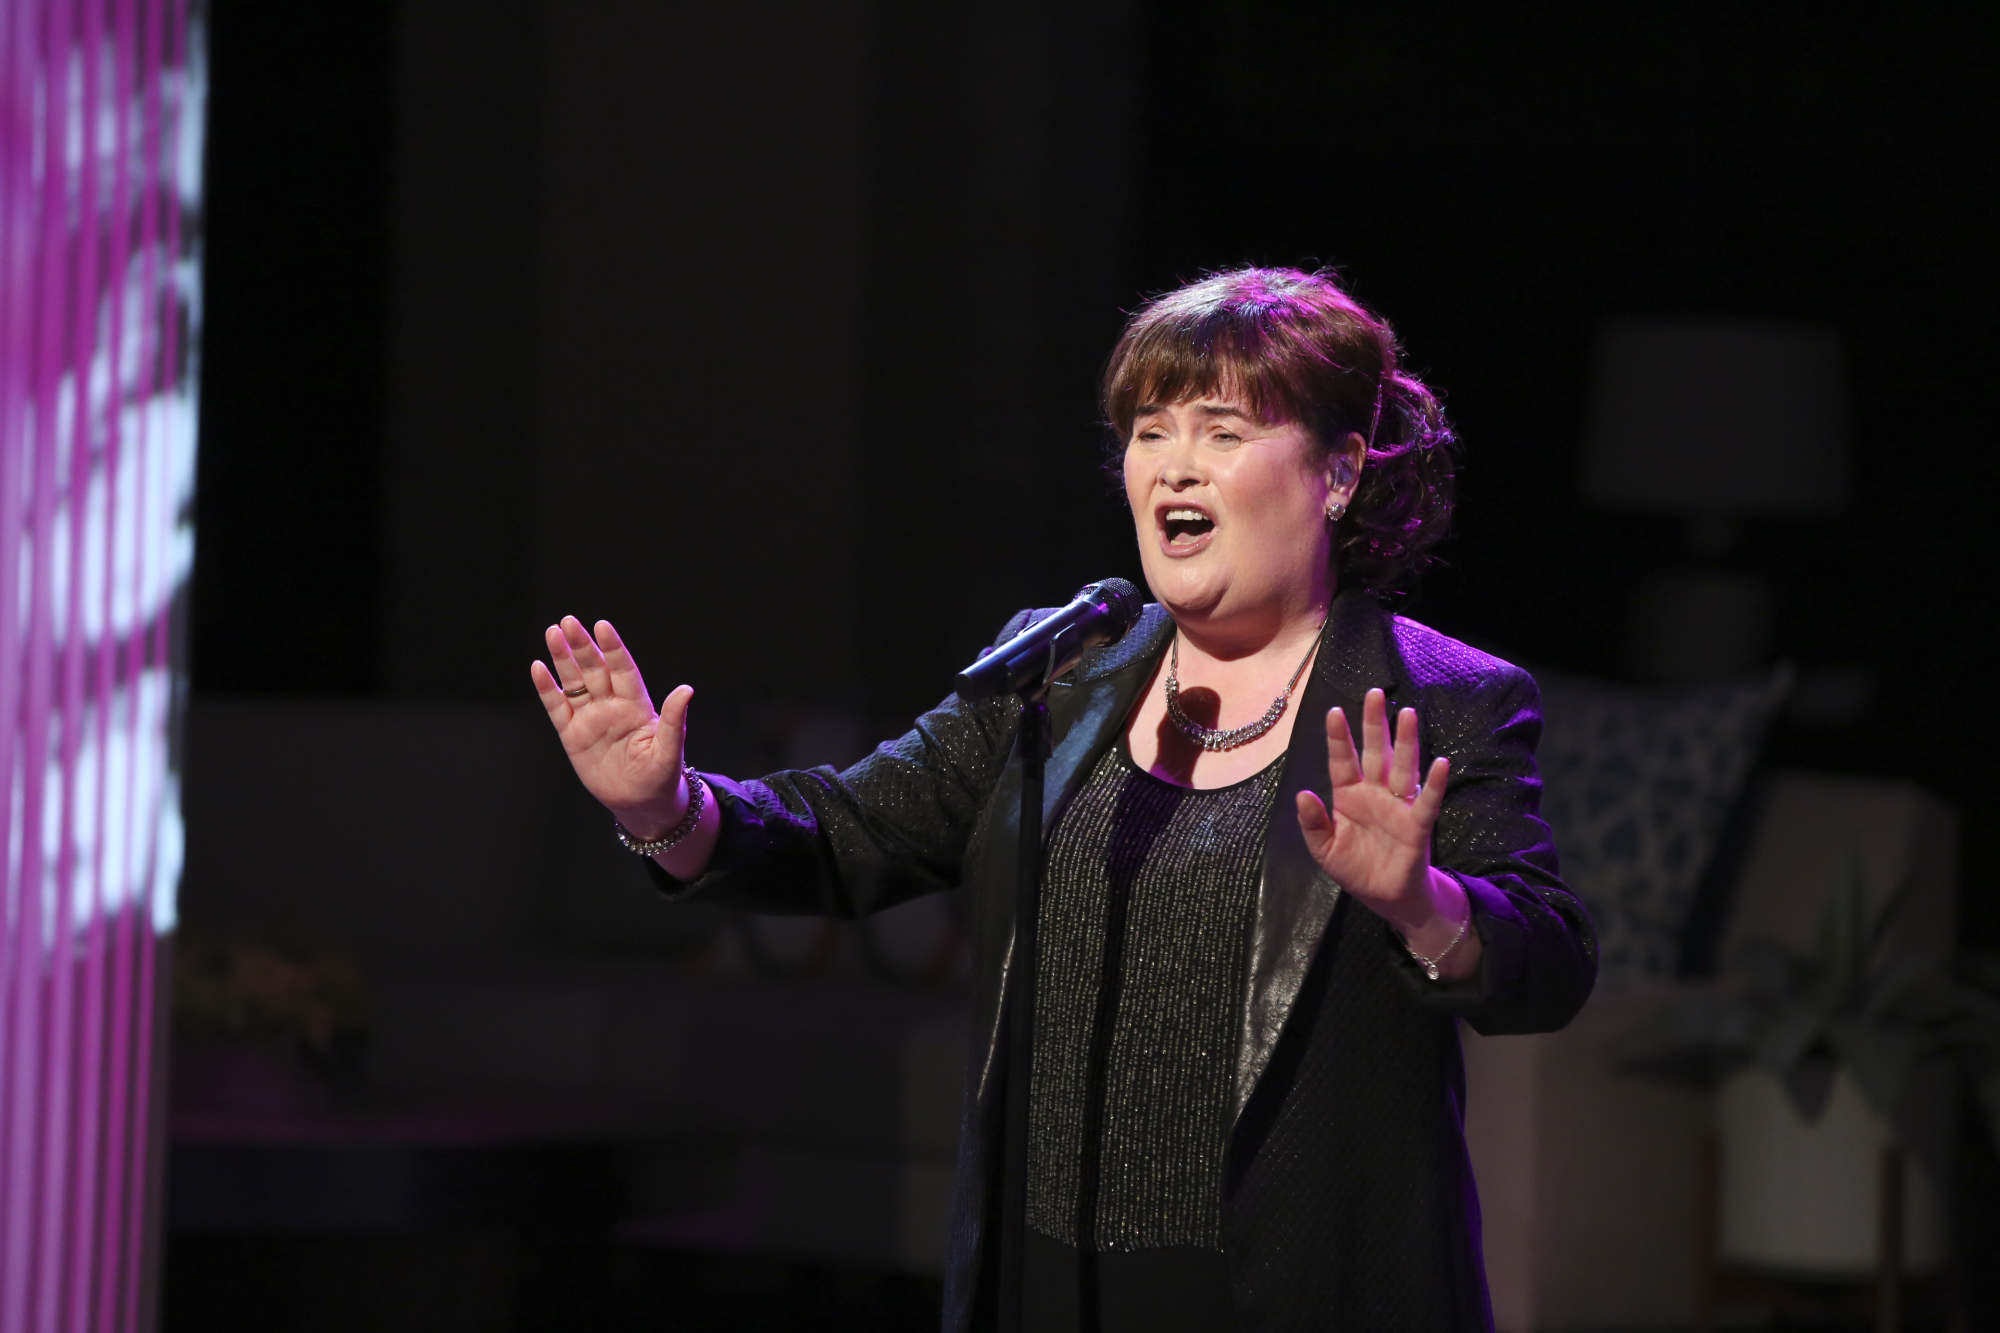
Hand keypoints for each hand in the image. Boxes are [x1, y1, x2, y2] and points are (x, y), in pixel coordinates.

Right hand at [530, 617, 689, 839]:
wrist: (641, 803)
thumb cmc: (661, 776)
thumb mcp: (670, 749)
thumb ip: (674, 719)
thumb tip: (687, 689)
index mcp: (636, 705)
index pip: (622, 669)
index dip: (612, 648)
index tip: (602, 626)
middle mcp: (611, 706)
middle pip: (594, 670)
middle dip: (582, 646)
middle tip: (568, 622)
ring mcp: (590, 719)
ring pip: (574, 683)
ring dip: (563, 659)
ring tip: (552, 633)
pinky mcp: (572, 735)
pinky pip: (557, 708)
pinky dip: (547, 689)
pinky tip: (538, 668)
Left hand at [1295, 688, 1461, 943]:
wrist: (1386, 898)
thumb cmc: (1355, 868)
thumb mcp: (1324, 850)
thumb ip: (1312, 824)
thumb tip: (1303, 794)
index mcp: (1349, 797)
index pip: (1343, 762)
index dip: (1339, 738)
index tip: (1334, 711)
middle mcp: (1375, 794)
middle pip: (1375, 753)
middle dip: (1374, 724)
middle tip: (1375, 693)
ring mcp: (1398, 807)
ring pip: (1401, 768)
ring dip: (1405, 742)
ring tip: (1408, 714)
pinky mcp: (1417, 827)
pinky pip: (1426, 802)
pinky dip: (1434, 784)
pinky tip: (1440, 763)